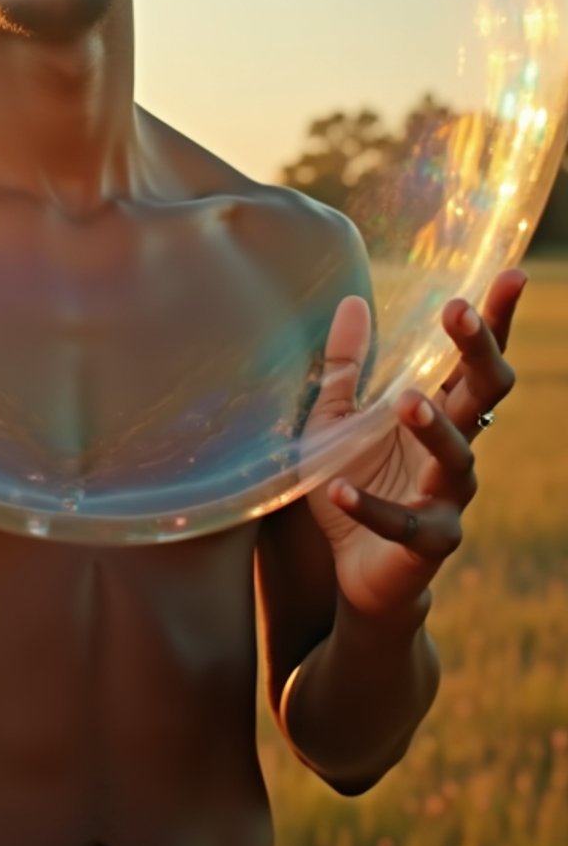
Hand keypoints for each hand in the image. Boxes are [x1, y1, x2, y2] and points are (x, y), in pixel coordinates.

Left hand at [304, 267, 526, 618]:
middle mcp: (455, 449)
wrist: (351, 569)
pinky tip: (338, 490)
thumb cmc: (352, 481)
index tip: (511, 275)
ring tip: (405, 401)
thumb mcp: (335, 419)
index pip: (473, 359)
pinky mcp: (427, 544)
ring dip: (433, 428)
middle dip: (476, 351)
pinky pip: (404, 523)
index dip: (496, 320)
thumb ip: (345, 368)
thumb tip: (354, 300)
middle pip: (483, 393)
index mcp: (439, 411)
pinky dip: (370, 506)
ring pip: (459, 458)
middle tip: (457, 311)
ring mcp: (448, 498)